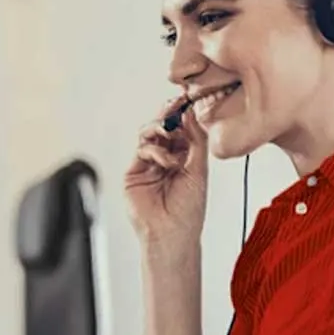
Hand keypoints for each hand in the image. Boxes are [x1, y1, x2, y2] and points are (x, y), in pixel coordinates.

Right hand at [125, 98, 208, 246]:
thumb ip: (196, 141)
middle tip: (175, 105)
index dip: (185, 114)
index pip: (183, 128)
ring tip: (169, 130)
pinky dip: (155, 149)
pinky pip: (141, 149)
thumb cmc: (189, 210)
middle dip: (170, 114)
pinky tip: (167, 161)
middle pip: (164, 127)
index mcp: (185, 157)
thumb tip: (192, 114)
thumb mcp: (199, 170)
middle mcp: (166, 158)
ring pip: (149, 134)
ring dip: (160, 126)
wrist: (172, 234)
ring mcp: (149, 164)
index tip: (189, 100)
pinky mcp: (134, 172)